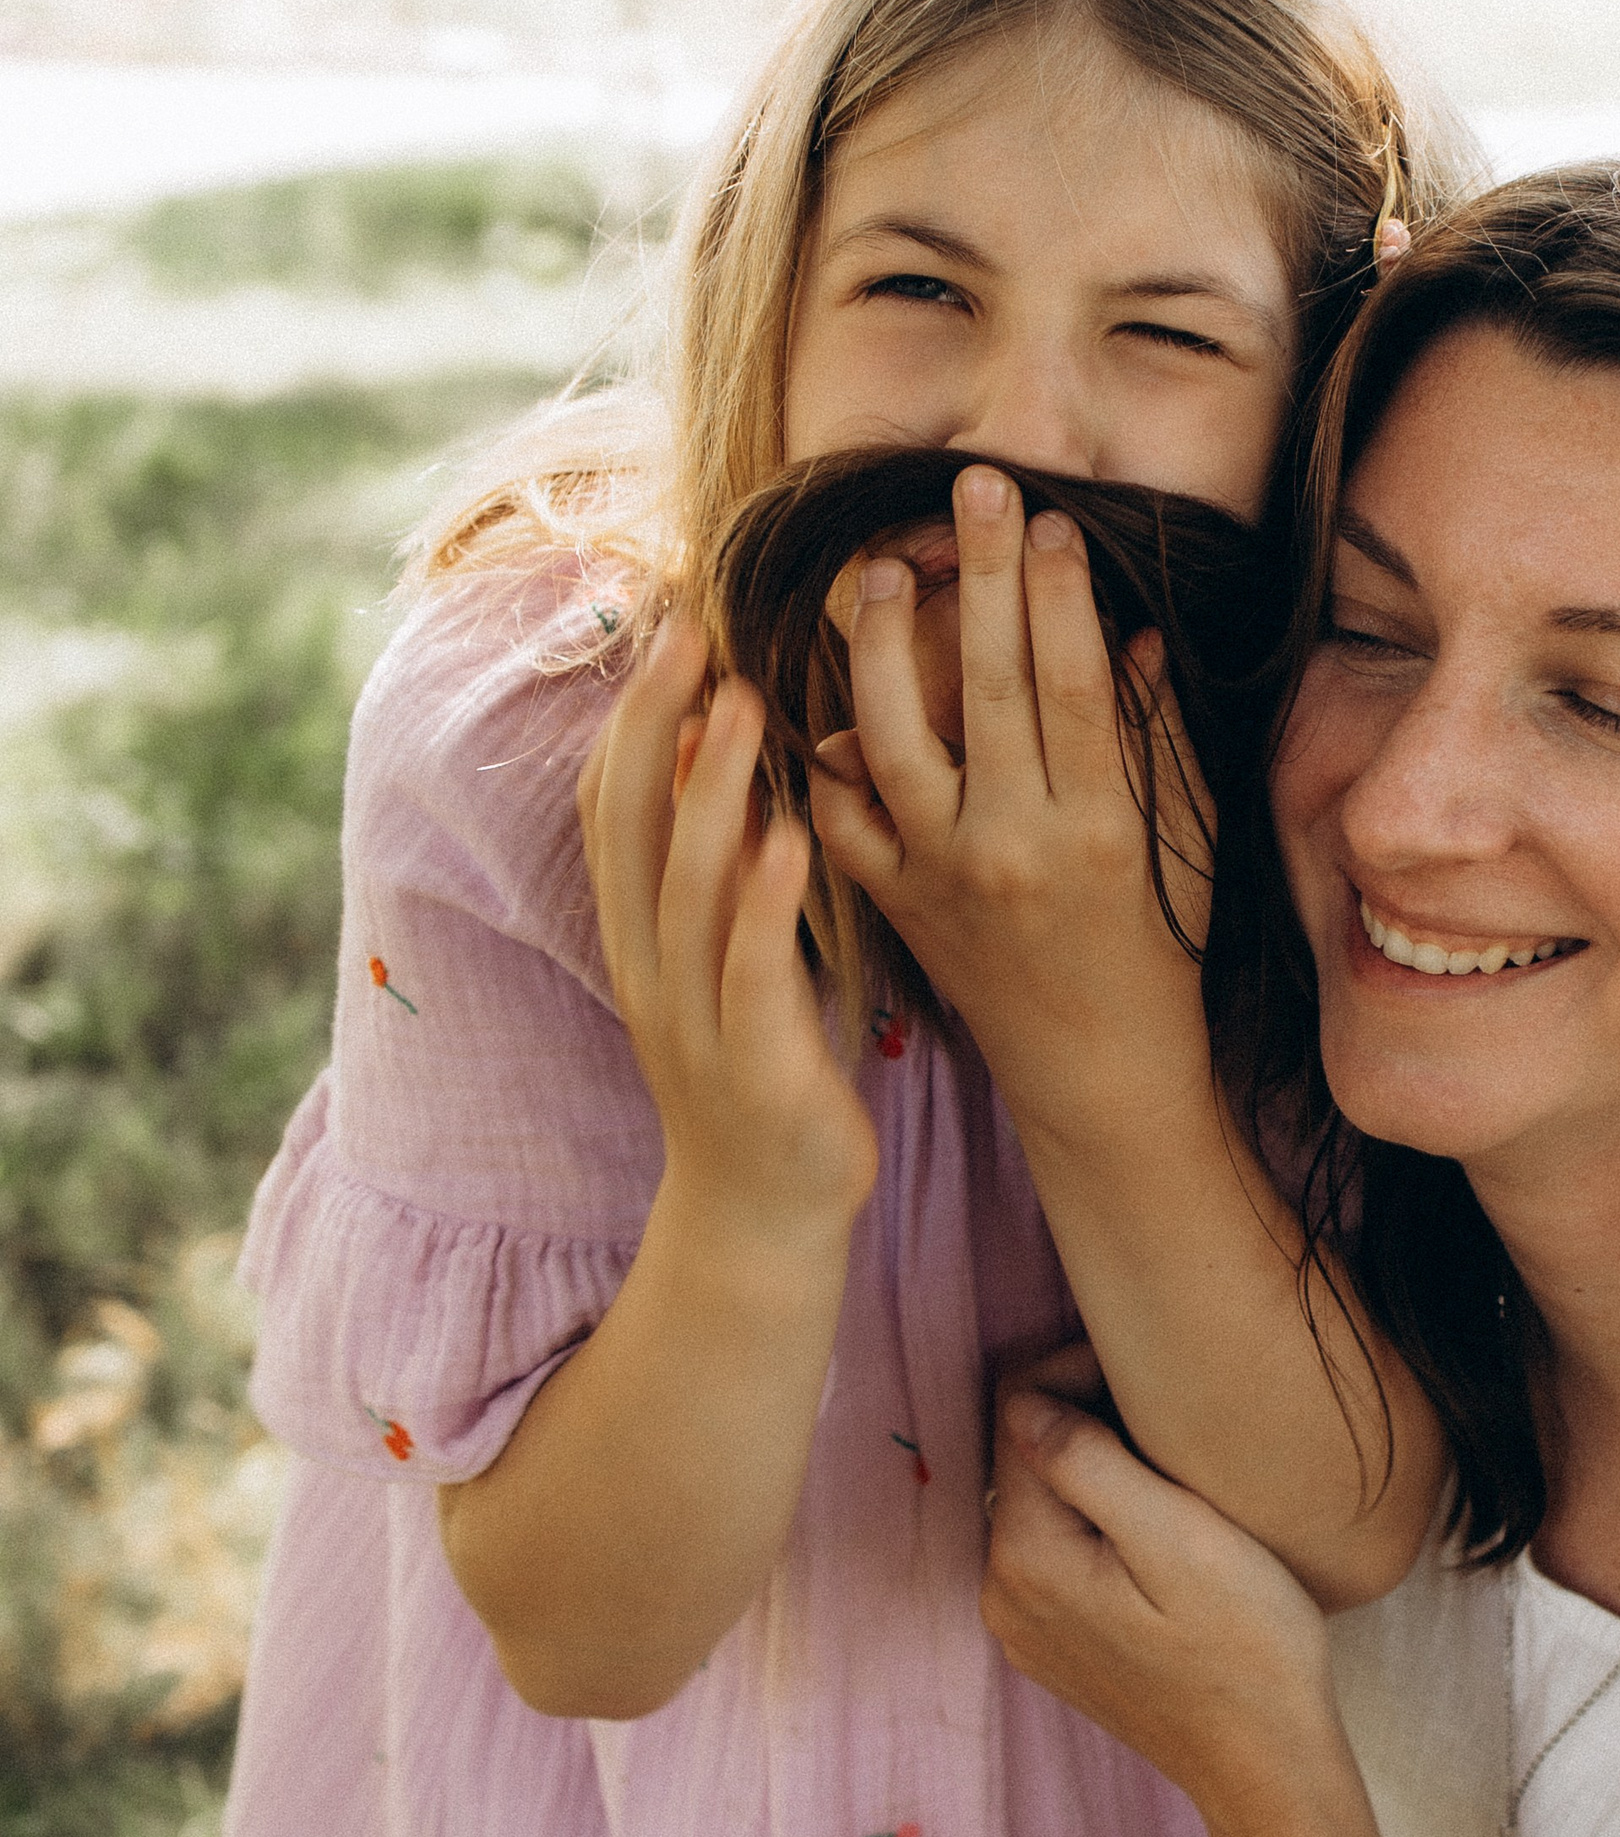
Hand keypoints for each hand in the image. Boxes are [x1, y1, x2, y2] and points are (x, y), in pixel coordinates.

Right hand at [580, 616, 876, 1244]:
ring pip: (686, 886)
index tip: (665, 623)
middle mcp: (647, 964)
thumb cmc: (758, 1065)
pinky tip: (791, 834)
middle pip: (629, 825)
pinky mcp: (751, 1063)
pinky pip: (750, 969)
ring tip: (742, 703)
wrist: (762, 1213)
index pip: (610, 804)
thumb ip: (712, 863)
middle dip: (652, 724)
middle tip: (690, 631)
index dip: (629, 714)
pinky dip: (765, 900)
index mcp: (637, 934)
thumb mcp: (721, 953)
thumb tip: (708, 748)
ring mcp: (691, 1016)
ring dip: (710, 790)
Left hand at [808, 466, 1214, 1139]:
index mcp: (1100, 831)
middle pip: (991, 689)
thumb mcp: (1184, 846)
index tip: (1052, 521)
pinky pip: (847, 819)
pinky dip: (828, 760)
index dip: (1061, 596)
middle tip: (973, 485)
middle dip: (983, 577)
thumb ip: (1159, 740)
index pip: (1074, 686)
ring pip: (896, 742)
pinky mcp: (898, 904)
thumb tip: (1136, 634)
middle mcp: (1015, 849)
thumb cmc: (1159, 951)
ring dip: (884, 647)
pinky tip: (820, 695)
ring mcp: (945, 877)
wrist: (1097, 1071)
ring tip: (885, 570)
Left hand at [982, 1346, 1347, 1836]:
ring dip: (1090, 1469)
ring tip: (1170, 1466)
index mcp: (1025, 1555)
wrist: (1267, 1764)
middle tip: (1169, 1417)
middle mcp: (1001, 1593)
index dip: (1080, 1372)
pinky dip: (1092, 1521)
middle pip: (1021, 1459)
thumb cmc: (1246, 1646)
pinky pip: (1055, 1553)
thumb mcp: (1179, 1536)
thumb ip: (1088, 1463)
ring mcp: (1023, 1627)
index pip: (1019, 1412)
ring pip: (1038, 1504)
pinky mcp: (1053, 1646)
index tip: (1151, 1373)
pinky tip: (1155, 1529)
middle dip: (1082, 1417)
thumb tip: (1025, 1404)